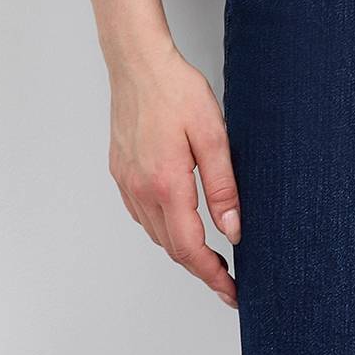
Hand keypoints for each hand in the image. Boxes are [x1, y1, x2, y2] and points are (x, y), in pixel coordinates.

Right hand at [108, 39, 240, 307]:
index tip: (232, 292)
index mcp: (166, 185)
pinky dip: (163, 228)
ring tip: (208, 253)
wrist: (137, 62)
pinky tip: (178, 220)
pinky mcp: (121, 171)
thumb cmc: (175, 89)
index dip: (213, 276)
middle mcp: (141, 190)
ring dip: (181, 249)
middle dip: (200, 269)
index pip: (190, 249)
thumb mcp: (213, 134)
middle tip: (227, 279)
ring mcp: (127, 183)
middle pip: (171, 248)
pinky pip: (142, 214)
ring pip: (155, 234)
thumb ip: (223, 185)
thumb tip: (233, 230)